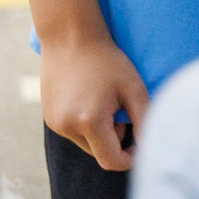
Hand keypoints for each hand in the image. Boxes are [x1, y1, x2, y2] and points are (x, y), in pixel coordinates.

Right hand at [42, 32, 148, 170]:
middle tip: (122, 110)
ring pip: (86, 143)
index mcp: (88, 122)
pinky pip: (73, 132)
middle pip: (99, 153)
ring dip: (101, 132)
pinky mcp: (48, 118)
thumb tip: (149, 145)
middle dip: (115, 140)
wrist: (70, 38)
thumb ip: (145, 119)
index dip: (131, 157)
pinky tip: (91, 99)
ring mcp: (54, 123)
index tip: (142, 142)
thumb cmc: (108, 61)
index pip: (111, 161)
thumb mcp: (134, 88)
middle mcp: (66, 127)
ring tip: (106, 102)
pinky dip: (86, 124)